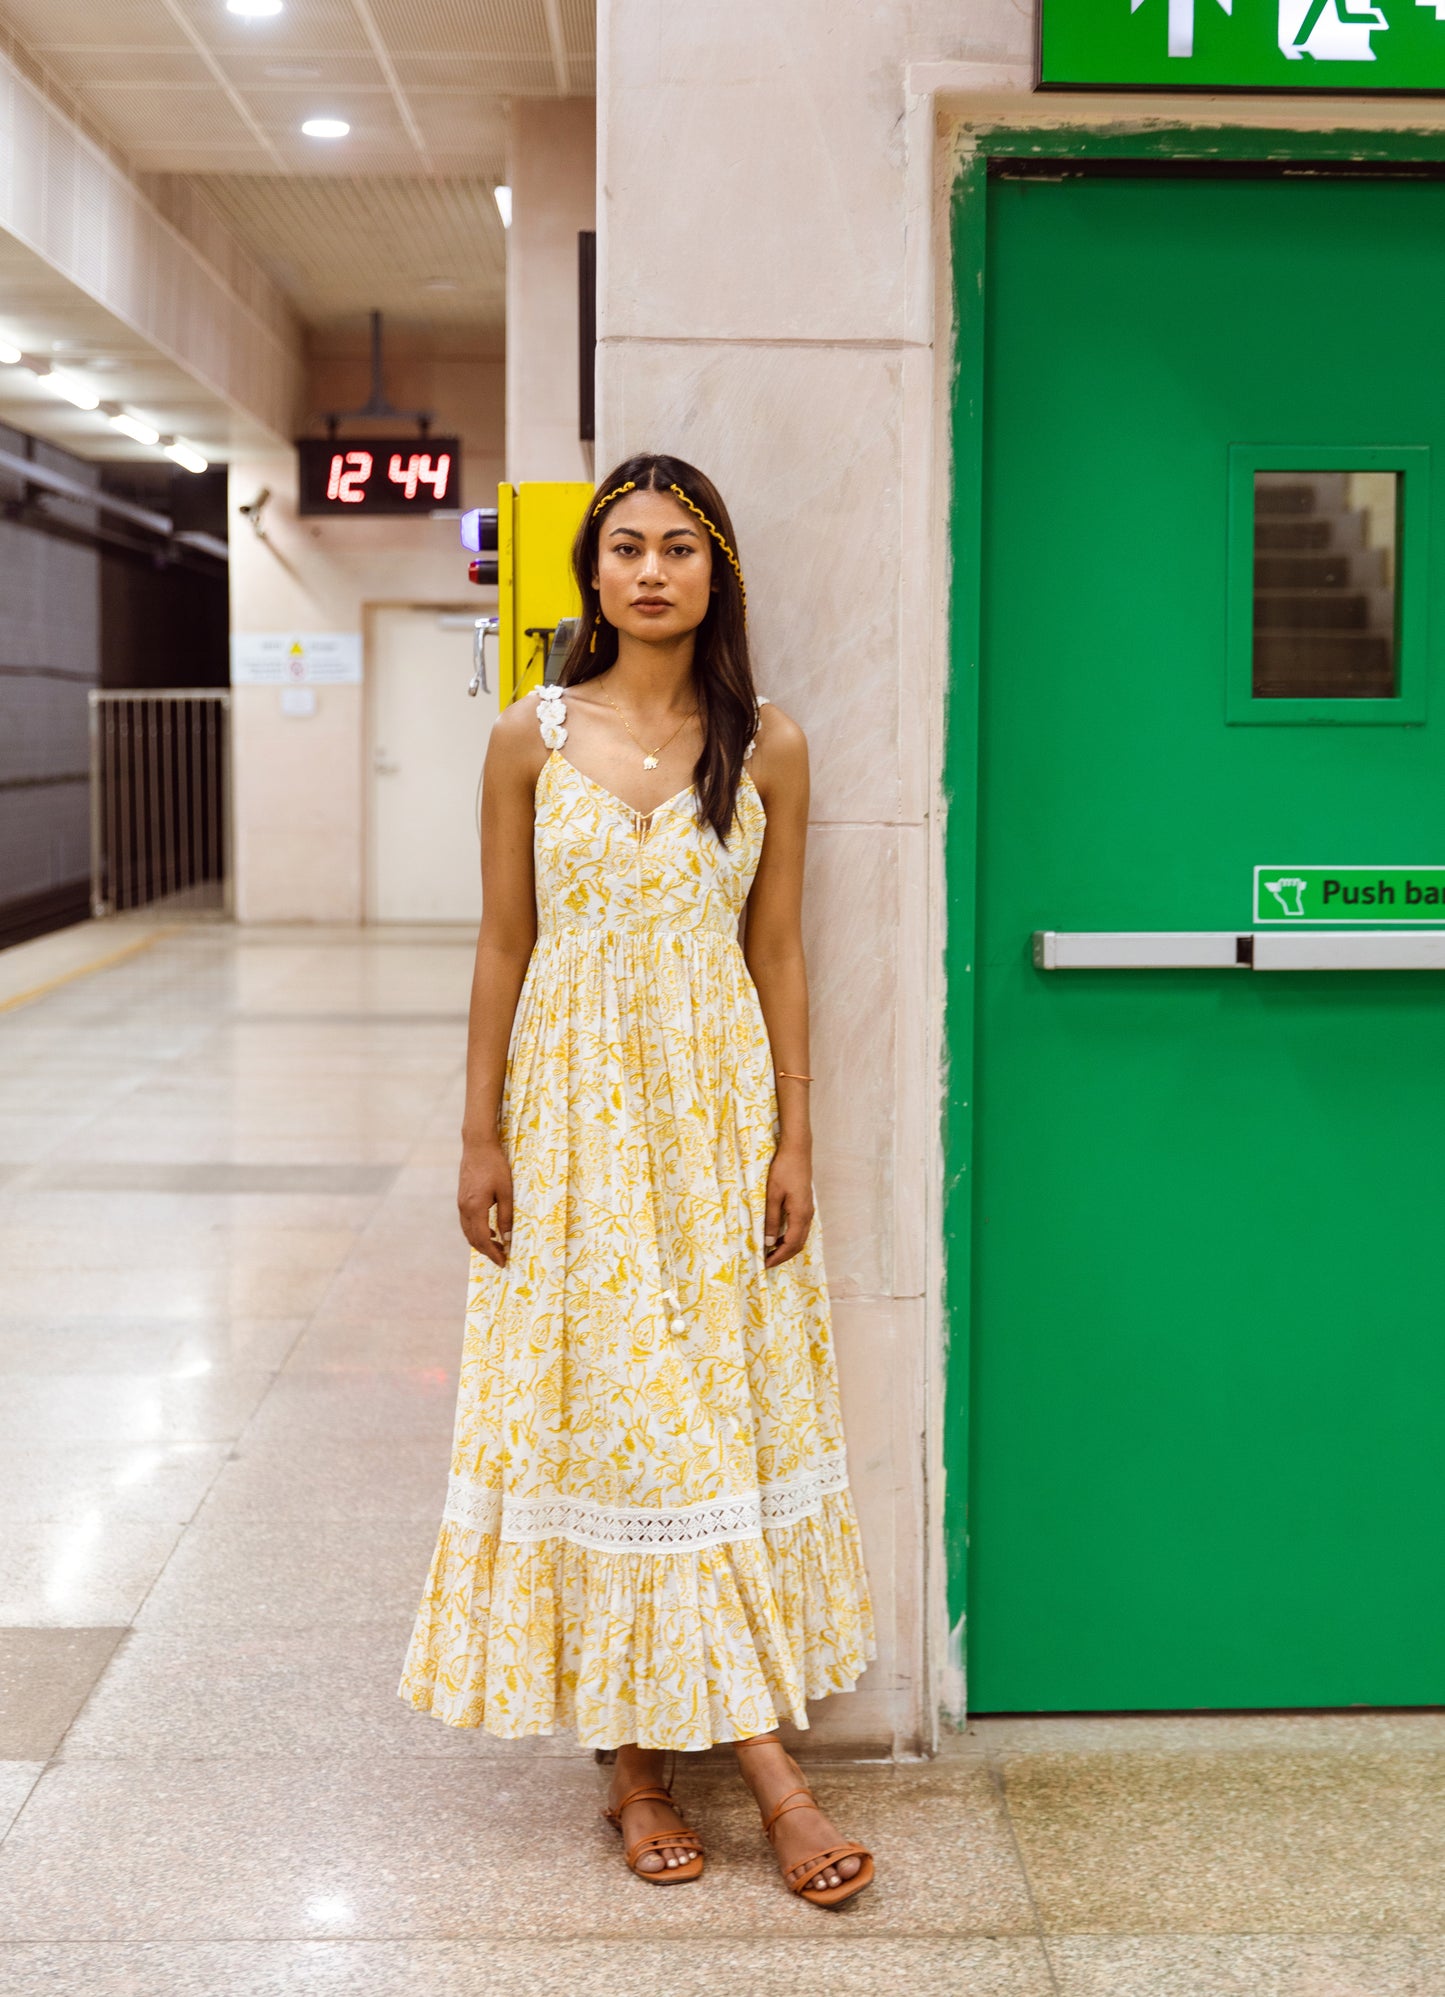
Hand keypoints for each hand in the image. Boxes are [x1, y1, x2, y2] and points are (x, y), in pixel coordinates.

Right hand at [458, 1139, 512, 1265]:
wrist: (478, 1145)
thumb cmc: (495, 1166)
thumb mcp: (505, 1191)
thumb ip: (506, 1216)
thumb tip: (507, 1238)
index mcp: (475, 1208)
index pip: (482, 1239)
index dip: (493, 1253)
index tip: (503, 1262)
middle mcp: (464, 1208)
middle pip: (473, 1239)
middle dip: (486, 1251)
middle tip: (502, 1258)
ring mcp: (461, 1203)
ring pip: (468, 1231)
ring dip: (481, 1242)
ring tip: (497, 1247)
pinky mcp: (462, 1198)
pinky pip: (467, 1222)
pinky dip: (476, 1231)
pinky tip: (489, 1230)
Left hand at [763, 1143, 813, 1267]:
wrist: (797, 1151)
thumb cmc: (783, 1170)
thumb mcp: (772, 1195)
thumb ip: (771, 1219)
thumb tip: (769, 1242)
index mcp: (800, 1215)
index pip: (791, 1245)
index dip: (778, 1257)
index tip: (765, 1264)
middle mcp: (808, 1215)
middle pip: (798, 1244)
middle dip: (783, 1256)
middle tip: (766, 1262)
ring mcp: (808, 1210)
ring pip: (800, 1237)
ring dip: (787, 1247)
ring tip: (770, 1252)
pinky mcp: (805, 1204)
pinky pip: (800, 1228)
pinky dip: (790, 1238)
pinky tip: (778, 1236)